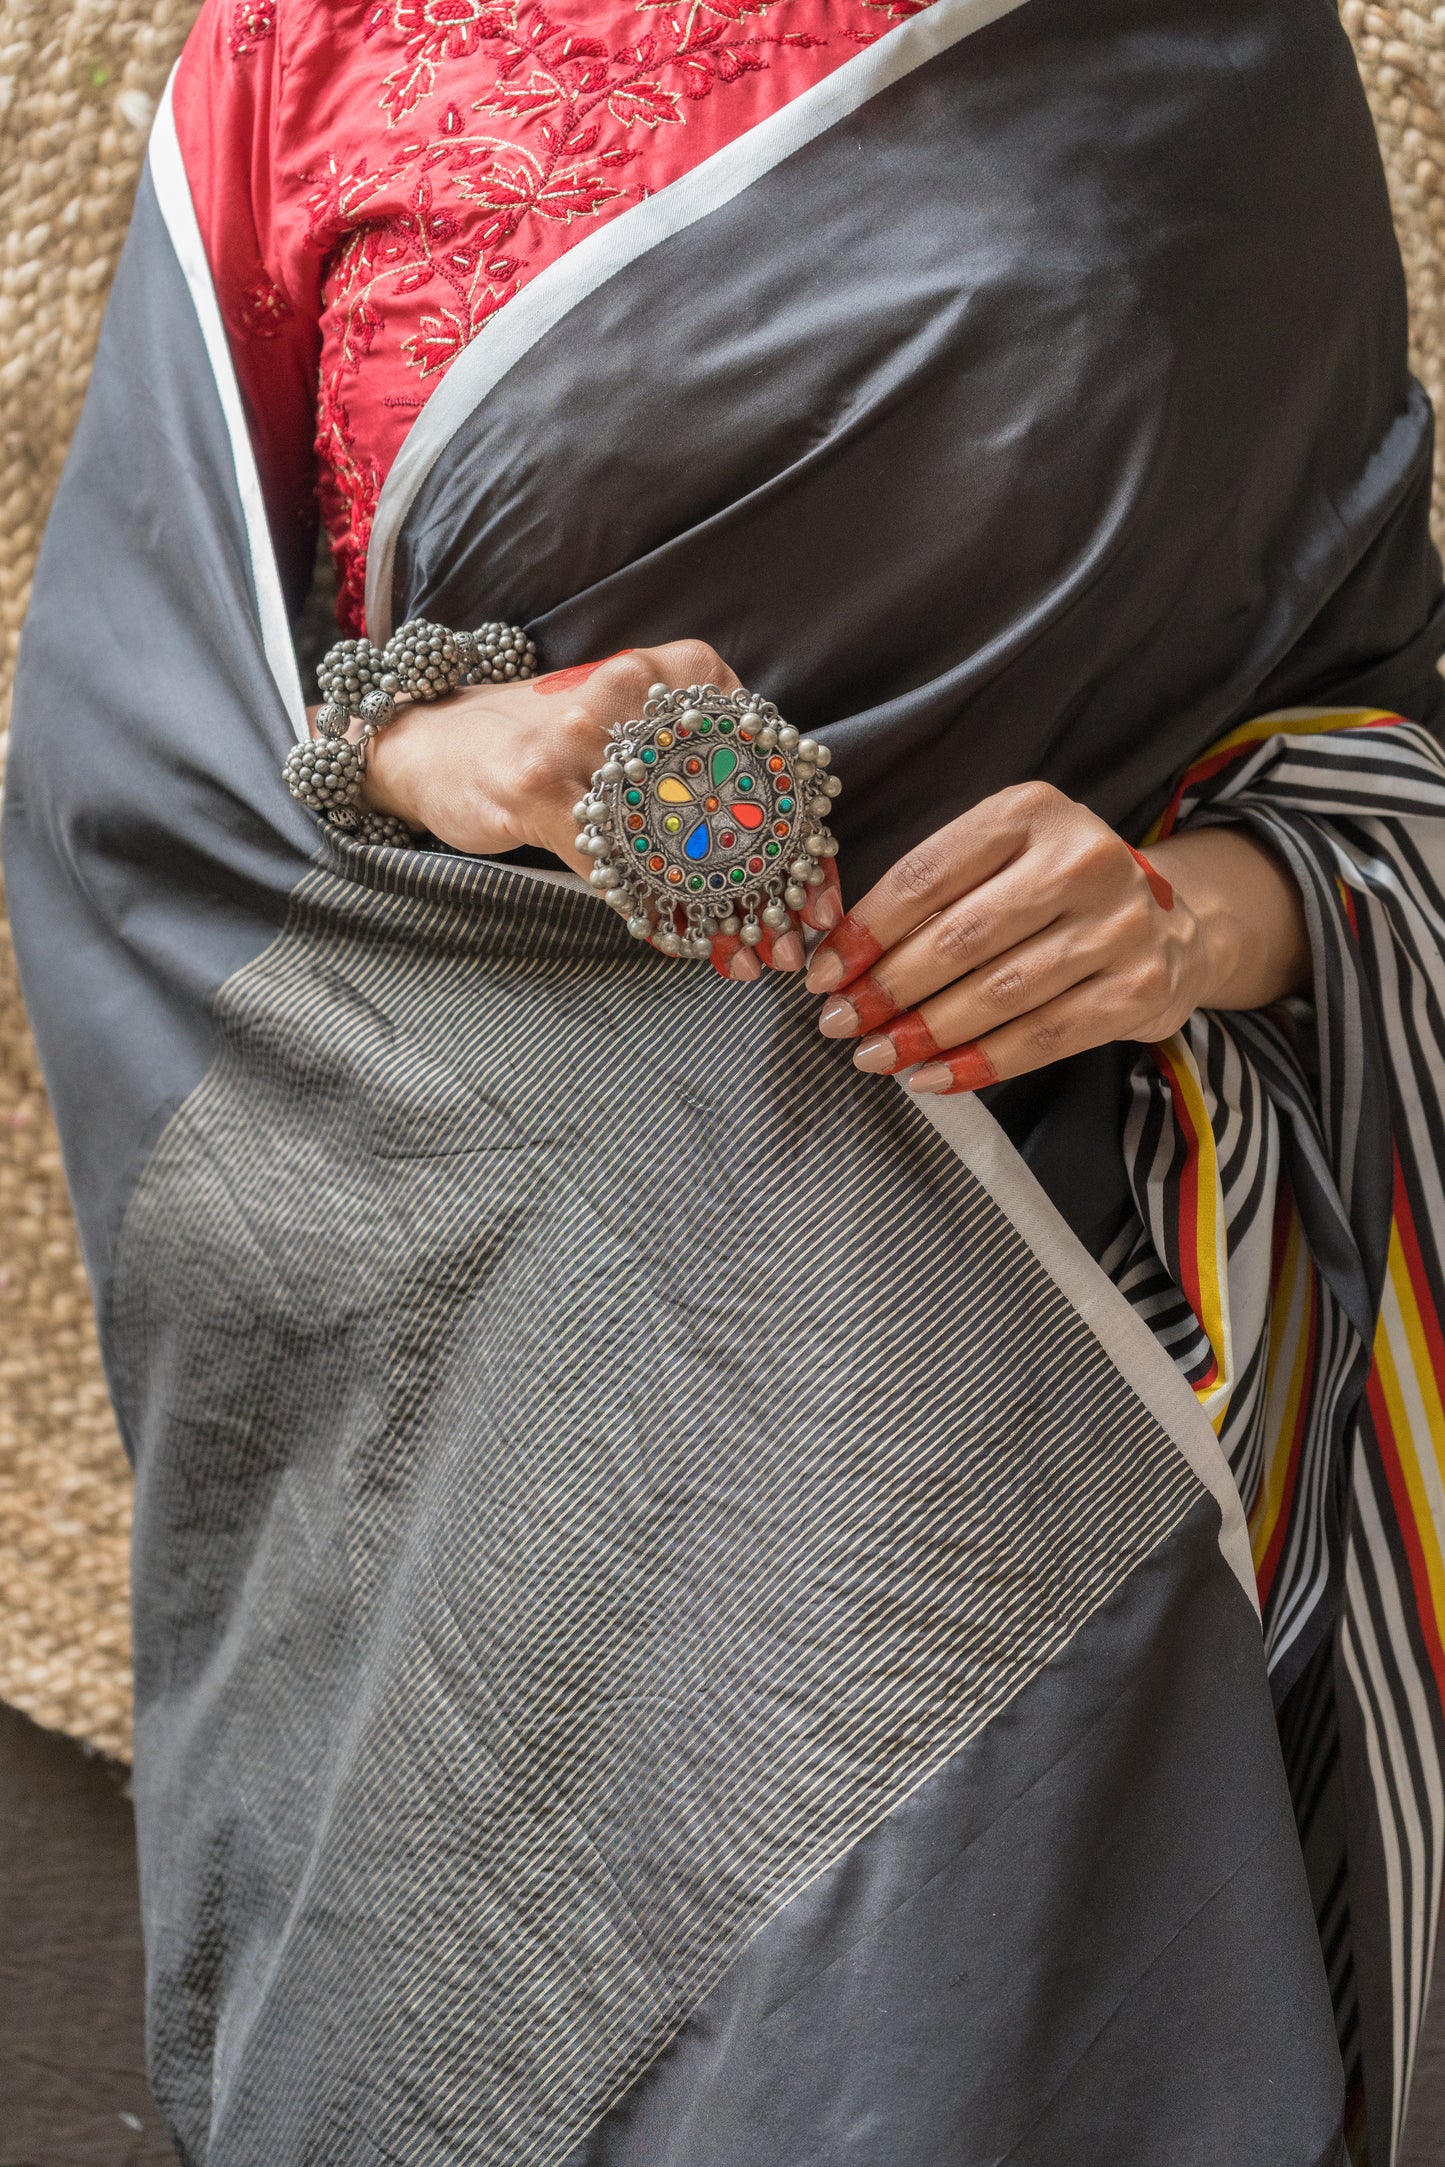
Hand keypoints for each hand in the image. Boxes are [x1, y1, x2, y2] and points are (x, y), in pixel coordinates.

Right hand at [343, 639, 839, 969]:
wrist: (432, 741)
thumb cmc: (547, 737)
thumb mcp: (632, 721)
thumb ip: (702, 759)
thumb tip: (786, 852)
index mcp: (668, 670)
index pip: (762, 752)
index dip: (800, 828)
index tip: (821, 888)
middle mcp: (629, 694)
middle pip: (728, 800)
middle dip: (771, 881)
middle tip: (799, 937)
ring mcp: (581, 742)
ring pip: (676, 840)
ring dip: (721, 909)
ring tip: (751, 954)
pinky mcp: (539, 790)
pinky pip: (616, 868)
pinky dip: (655, 913)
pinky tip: (679, 941)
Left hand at [802, 781, 1308, 1092]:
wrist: (1172, 924)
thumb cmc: (1054, 894)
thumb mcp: (1001, 861)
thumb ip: (933, 896)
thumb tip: (839, 961)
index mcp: (1030, 812)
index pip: (927, 874)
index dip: (865, 931)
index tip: (821, 975)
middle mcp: (1082, 859)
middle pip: (960, 937)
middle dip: (888, 988)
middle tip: (839, 1024)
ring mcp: (1119, 924)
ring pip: (999, 993)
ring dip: (925, 1033)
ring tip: (875, 1056)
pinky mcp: (1139, 988)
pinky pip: (1044, 1036)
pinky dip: (980, 1063)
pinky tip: (933, 1077)